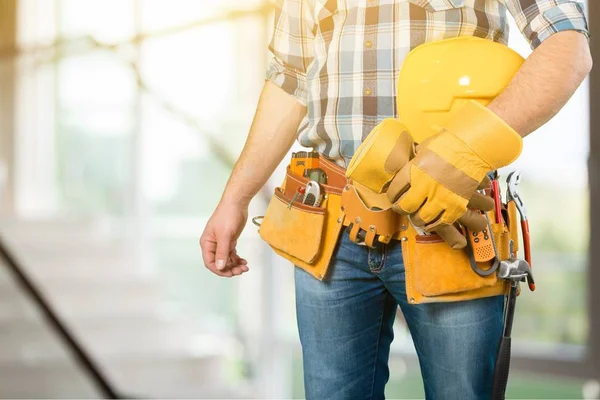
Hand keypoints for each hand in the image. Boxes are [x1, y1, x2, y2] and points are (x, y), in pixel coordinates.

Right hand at [200, 202, 248, 277]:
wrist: (237, 203)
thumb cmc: (227, 215)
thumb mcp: (225, 235)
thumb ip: (222, 252)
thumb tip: (220, 267)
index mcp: (207, 243)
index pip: (210, 262)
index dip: (219, 270)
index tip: (230, 273)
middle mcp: (213, 245)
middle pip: (219, 263)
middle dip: (230, 268)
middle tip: (241, 270)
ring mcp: (221, 243)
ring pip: (226, 260)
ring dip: (235, 265)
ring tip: (245, 266)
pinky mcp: (230, 241)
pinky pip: (232, 254)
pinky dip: (237, 259)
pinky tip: (244, 261)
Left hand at [386, 101, 521, 246]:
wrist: (475, 147)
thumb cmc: (450, 143)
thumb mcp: (425, 148)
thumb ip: (415, 161)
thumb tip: (407, 165)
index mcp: (414, 171)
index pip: (395, 190)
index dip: (392, 196)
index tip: (393, 197)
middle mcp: (425, 186)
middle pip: (406, 207)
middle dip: (402, 209)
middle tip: (403, 208)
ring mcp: (440, 197)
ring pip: (422, 218)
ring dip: (418, 218)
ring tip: (418, 216)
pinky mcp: (456, 205)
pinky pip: (441, 223)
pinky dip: (435, 225)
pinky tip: (432, 222)